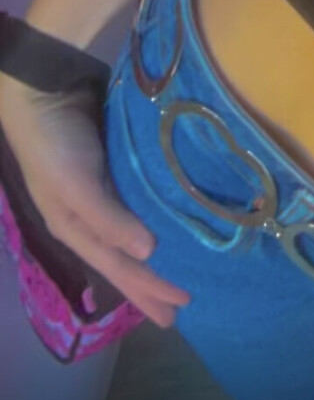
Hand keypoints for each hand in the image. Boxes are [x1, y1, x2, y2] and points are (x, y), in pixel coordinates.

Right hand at [0, 79, 191, 328]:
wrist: (44, 91)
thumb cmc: (54, 144)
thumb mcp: (74, 185)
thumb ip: (108, 219)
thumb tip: (147, 255)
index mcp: (76, 228)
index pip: (119, 268)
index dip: (147, 289)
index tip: (178, 308)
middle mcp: (90, 215)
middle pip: (126, 257)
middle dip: (151, 284)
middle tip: (183, 307)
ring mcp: (103, 190)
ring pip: (134, 230)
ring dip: (156, 253)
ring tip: (181, 269)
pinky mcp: (115, 164)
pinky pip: (140, 198)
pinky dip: (157, 212)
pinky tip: (172, 217)